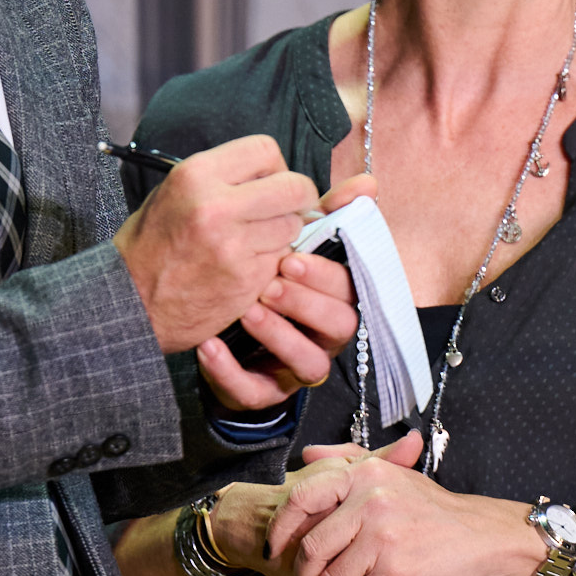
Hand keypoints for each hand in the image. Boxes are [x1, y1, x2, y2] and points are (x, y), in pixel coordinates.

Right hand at [112, 136, 317, 353]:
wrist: (132, 301)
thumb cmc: (152, 245)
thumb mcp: (172, 191)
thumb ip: (221, 177)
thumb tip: (269, 173)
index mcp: (196, 175)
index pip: (266, 149)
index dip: (274, 166)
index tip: (271, 180)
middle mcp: (217, 207)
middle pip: (294, 187)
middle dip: (297, 196)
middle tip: (286, 206)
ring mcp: (234, 246)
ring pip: (292, 225)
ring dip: (283, 232)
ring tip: (255, 239)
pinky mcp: (247, 280)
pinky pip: (280, 259)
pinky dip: (271, 261)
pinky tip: (246, 265)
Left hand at [192, 171, 375, 408]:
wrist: (212, 320)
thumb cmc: (263, 277)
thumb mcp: (290, 245)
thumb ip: (325, 215)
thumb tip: (367, 183)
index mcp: (335, 298)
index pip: (350, 290)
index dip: (325, 275)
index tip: (291, 256)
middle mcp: (324, 335)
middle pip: (341, 325)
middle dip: (306, 303)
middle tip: (271, 281)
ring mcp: (295, 367)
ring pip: (310, 363)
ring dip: (280, 336)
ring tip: (247, 310)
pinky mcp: (262, 392)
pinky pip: (254, 391)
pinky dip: (231, 371)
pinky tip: (208, 345)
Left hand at [265, 434, 547, 575]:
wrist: (483, 534)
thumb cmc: (434, 509)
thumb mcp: (392, 475)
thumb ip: (349, 460)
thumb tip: (308, 456)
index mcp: (365, 475)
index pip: (302, 499)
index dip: (281, 529)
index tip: (276, 550)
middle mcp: (370, 501)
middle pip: (312, 550)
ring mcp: (382, 537)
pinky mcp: (395, 571)